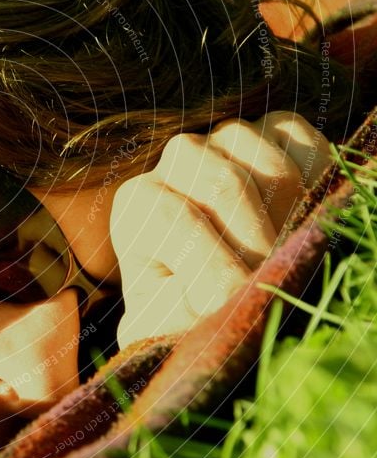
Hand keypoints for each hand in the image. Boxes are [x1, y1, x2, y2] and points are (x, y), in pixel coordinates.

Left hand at [110, 112, 330, 347]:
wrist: (216, 289)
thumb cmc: (183, 311)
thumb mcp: (163, 326)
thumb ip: (174, 316)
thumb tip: (217, 300)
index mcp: (139, 201)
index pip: (174, 217)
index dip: (212, 268)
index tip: (231, 308)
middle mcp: (177, 159)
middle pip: (225, 186)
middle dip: (257, 249)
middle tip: (267, 288)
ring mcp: (227, 137)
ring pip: (272, 168)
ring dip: (289, 223)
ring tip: (282, 260)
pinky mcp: (275, 130)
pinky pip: (306, 146)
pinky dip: (317, 183)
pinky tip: (304, 220)